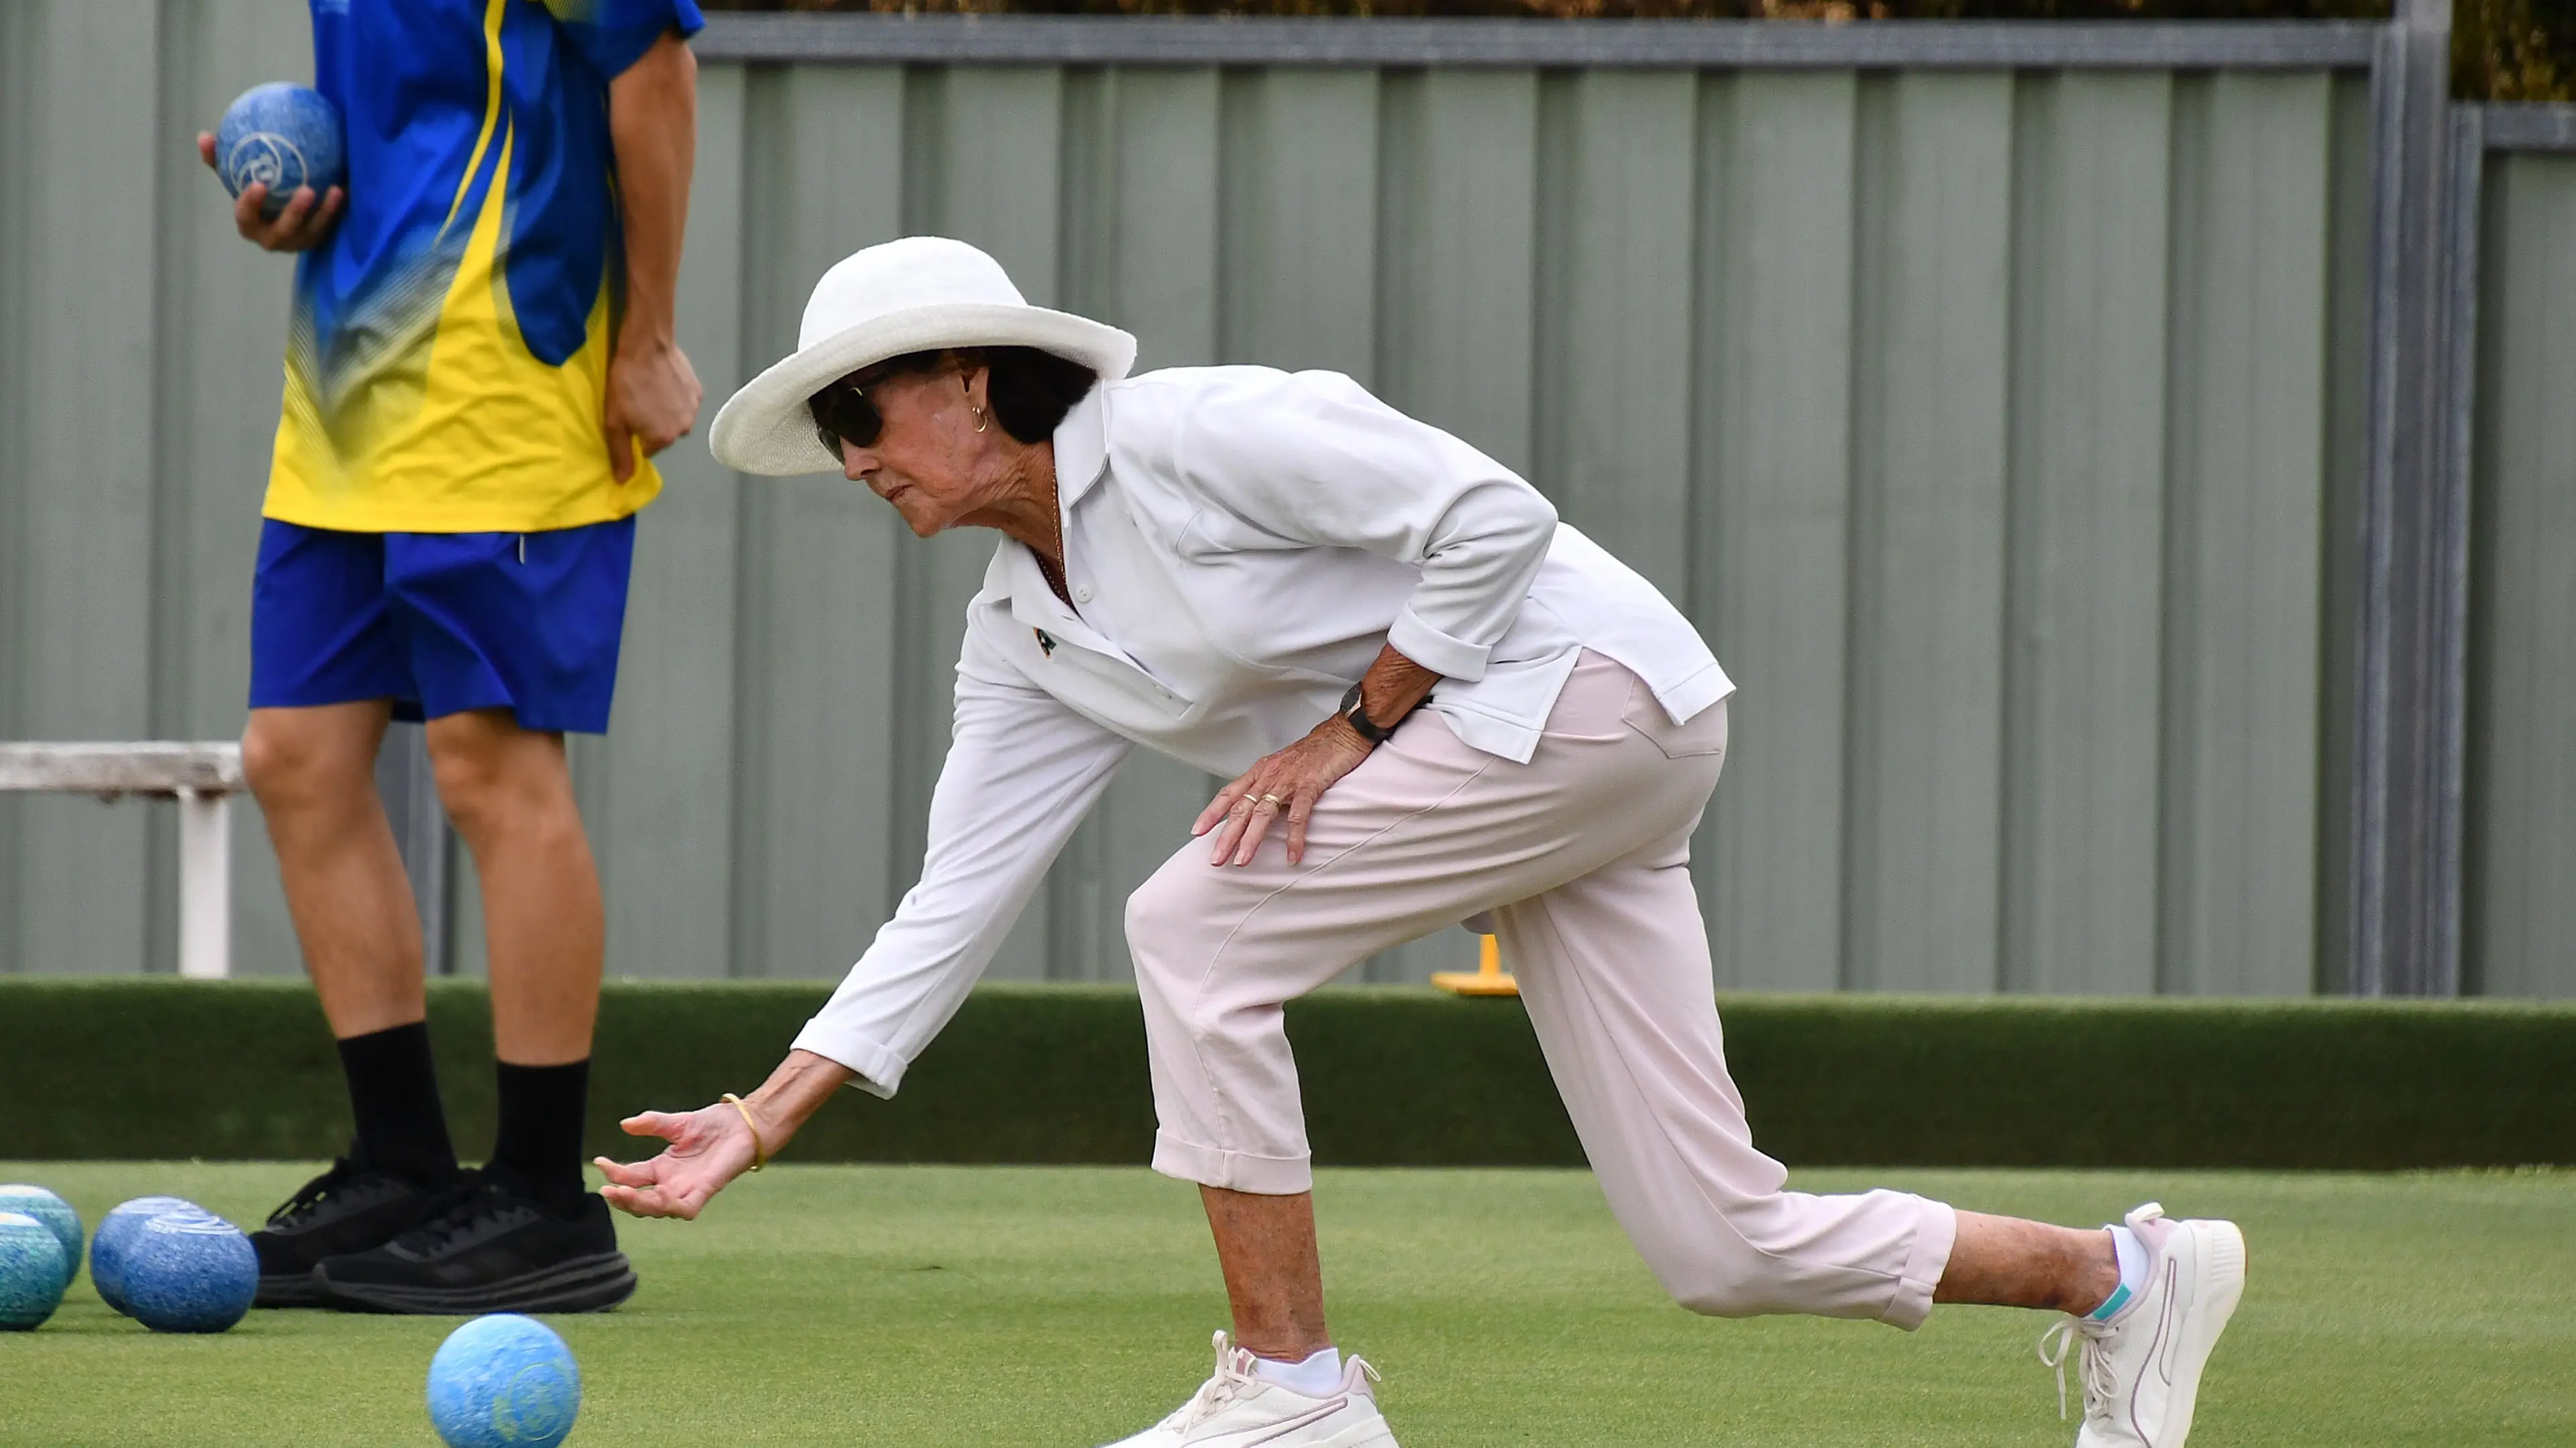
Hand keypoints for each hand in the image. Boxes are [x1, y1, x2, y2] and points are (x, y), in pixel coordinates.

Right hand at [198, 132, 341, 251]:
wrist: (287, 213)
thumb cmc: (258, 193)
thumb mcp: (238, 177)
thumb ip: (222, 160)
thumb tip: (203, 136)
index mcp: (252, 224)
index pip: (246, 218)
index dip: (251, 205)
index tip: (259, 184)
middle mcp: (275, 238)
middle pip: (283, 232)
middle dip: (294, 214)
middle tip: (307, 190)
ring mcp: (300, 242)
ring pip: (314, 231)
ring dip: (325, 212)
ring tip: (336, 189)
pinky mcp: (320, 240)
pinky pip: (332, 224)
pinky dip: (339, 207)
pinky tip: (347, 185)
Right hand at [593, 1101, 759, 1219]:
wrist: (744, 1123)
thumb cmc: (714, 1124)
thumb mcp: (676, 1123)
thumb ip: (652, 1124)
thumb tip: (624, 1124)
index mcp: (662, 1169)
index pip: (631, 1177)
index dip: (615, 1172)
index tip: (599, 1161)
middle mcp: (672, 1183)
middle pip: (641, 1200)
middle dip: (622, 1198)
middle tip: (607, 1189)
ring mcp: (688, 1189)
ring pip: (658, 1208)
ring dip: (640, 1204)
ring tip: (623, 1193)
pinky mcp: (706, 1190)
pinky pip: (686, 1208)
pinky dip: (671, 1206)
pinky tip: (659, 1195)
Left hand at [603, 334, 701, 482]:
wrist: (646, 345)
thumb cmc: (625, 383)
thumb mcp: (613, 421)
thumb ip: (620, 453)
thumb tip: (624, 482)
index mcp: (663, 439)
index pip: (648, 450)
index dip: (635, 435)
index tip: (627, 418)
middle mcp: (683, 429)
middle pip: (665, 434)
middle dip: (653, 424)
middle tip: (637, 403)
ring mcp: (694, 409)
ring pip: (677, 418)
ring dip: (666, 411)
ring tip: (651, 391)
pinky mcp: (697, 390)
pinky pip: (685, 402)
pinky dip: (675, 397)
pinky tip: (662, 382)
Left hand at [1194, 718, 1374, 865]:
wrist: (1342, 733)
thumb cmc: (1314, 752)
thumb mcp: (1283, 767)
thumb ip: (1269, 786)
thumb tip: (1257, 808)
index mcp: (1261, 772)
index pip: (1229, 793)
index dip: (1212, 812)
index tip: (1197, 831)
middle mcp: (1269, 776)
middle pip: (1241, 808)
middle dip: (1226, 835)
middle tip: (1216, 858)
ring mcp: (1288, 781)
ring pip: (1263, 813)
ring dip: (1251, 839)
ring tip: (1242, 861)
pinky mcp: (1309, 785)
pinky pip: (1299, 815)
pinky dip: (1294, 837)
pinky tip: (1292, 856)